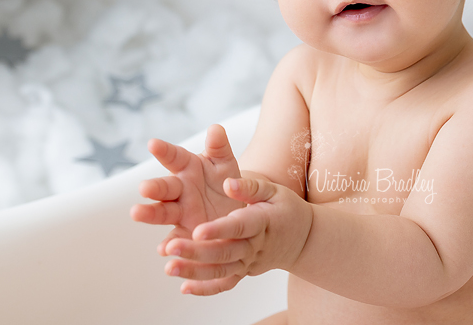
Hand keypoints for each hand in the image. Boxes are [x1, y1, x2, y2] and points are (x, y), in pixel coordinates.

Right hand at [130, 124, 245, 255]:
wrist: (235, 208)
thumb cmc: (225, 180)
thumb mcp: (224, 163)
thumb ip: (219, 147)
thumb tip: (215, 128)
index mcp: (188, 167)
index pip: (174, 156)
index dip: (164, 150)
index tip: (153, 143)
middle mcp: (179, 190)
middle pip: (164, 187)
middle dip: (154, 186)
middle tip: (144, 187)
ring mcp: (180, 212)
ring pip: (162, 212)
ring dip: (149, 213)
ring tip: (136, 213)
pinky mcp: (184, 233)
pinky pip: (175, 239)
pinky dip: (169, 244)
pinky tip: (164, 249)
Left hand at [164, 176, 313, 295]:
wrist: (303, 238)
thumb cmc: (286, 209)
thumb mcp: (274, 191)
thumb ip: (250, 187)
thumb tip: (227, 183)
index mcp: (262, 221)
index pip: (239, 226)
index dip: (218, 230)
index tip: (197, 229)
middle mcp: (255, 246)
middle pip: (225, 253)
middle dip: (196, 252)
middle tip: (172, 248)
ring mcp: (249, 262)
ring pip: (221, 271)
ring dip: (194, 272)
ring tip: (170, 267)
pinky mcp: (245, 272)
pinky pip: (225, 284)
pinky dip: (206, 289)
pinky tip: (184, 287)